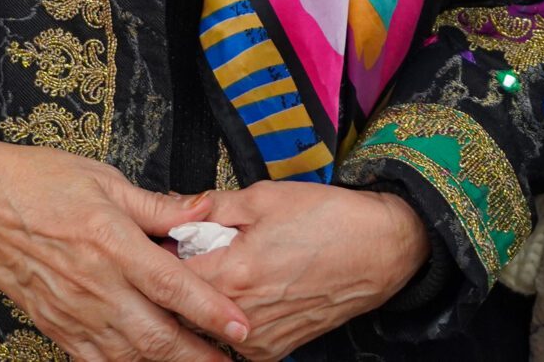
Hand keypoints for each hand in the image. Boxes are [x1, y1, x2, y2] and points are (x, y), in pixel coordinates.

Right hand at [0, 106, 251, 360]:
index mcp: (110, 242)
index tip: (242, 327)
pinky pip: (93, 359)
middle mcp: (93, 284)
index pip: (172, 286)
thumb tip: (203, 210)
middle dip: (197, 355)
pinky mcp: (53, 325)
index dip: (210, 311)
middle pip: (154, 335)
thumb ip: (156, 205)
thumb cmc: (37, 181)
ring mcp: (71, 310)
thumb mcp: (103, 179)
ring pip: (127, 356)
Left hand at [186, 181, 431, 360]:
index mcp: (233, 274)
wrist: (381, 250)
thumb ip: (212, 207)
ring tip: (229, 270)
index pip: (167, 275)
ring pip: (206, 325)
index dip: (162, 252)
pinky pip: (234, 338)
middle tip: (198, 251)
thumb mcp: (265, 197)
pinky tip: (250, 290)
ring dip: (206, 301)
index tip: (166, 239)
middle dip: (183, 278)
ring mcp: (258, 340)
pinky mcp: (274, 350)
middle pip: (183, 305)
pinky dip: (231, 317)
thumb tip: (178, 209)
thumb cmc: (329, 220)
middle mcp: (241, 316)